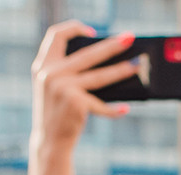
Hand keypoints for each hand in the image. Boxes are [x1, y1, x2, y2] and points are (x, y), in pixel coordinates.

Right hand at [30, 20, 136, 152]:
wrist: (49, 141)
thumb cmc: (58, 113)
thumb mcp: (56, 87)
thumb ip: (69, 72)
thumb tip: (107, 61)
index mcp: (43, 65)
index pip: (56, 35)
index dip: (74, 28)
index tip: (92, 31)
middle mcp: (50, 74)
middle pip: (87, 53)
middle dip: (111, 45)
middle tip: (129, 39)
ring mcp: (62, 88)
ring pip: (99, 76)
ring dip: (121, 71)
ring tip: (137, 66)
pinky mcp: (75, 103)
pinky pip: (100, 105)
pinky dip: (113, 110)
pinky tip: (125, 109)